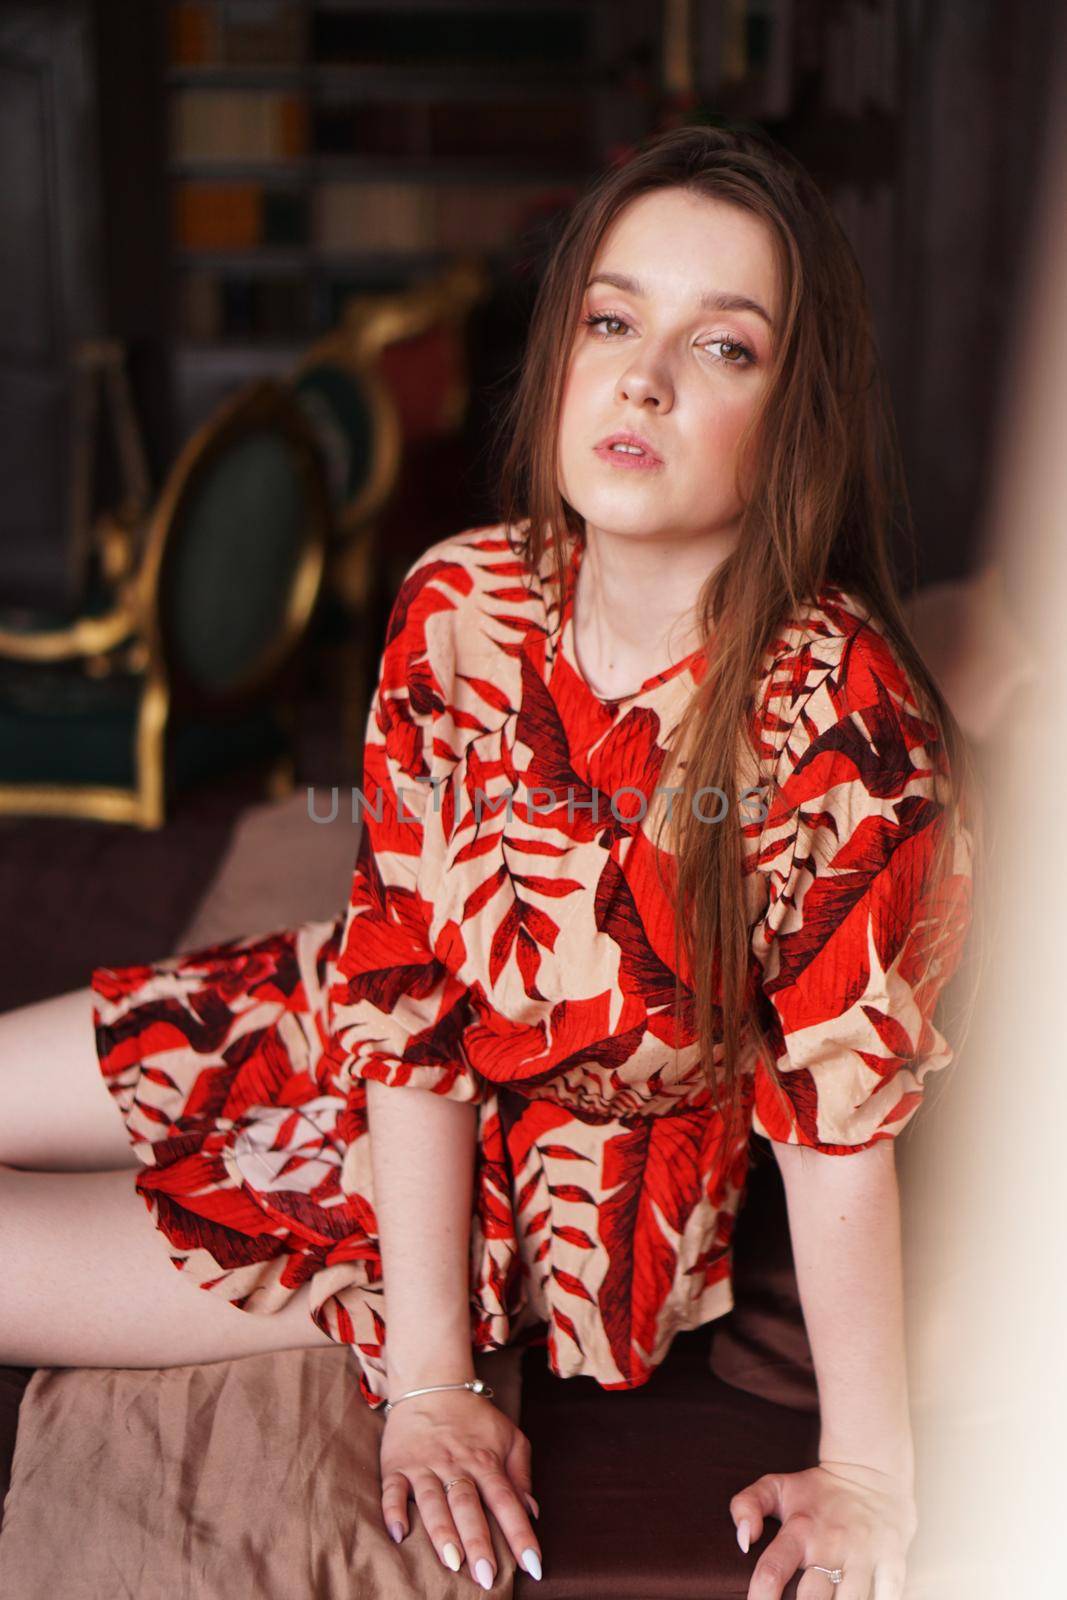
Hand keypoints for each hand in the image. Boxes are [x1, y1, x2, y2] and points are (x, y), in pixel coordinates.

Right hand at [379, 1387, 542, 1589]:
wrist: (432, 1382)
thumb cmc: (474, 1417)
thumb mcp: (508, 1435)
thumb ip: (521, 1473)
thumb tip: (532, 1511)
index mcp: (485, 1460)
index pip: (506, 1501)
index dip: (520, 1534)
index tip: (533, 1566)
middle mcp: (455, 1465)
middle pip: (468, 1506)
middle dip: (479, 1542)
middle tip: (487, 1577)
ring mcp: (424, 1465)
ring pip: (432, 1501)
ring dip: (442, 1531)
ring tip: (451, 1562)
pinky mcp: (397, 1464)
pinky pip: (392, 1489)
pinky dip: (393, 1510)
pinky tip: (399, 1533)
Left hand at [729, 1459, 917, 1598]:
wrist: (871, 1471)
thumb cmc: (817, 1491)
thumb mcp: (776, 1487)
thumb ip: (746, 1505)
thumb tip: (743, 1541)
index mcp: (799, 1530)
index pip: (772, 1571)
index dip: (760, 1598)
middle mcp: (831, 1545)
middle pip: (812, 1599)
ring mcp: (864, 1555)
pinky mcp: (893, 1562)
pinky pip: (887, 1598)